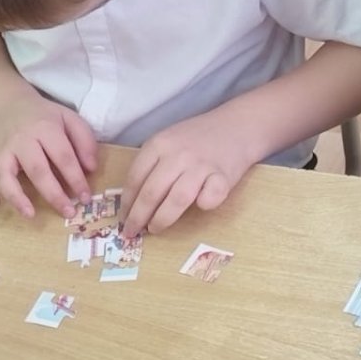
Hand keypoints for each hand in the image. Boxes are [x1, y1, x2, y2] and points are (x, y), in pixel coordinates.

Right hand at [0, 93, 97, 219]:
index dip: (76, 179)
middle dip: (53, 194)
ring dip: (16, 197)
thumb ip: (84, 141)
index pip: (63, 156)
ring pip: (4, 175)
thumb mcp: (70, 119)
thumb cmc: (45, 116)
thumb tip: (91, 168)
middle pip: (36, 169)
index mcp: (45, 129)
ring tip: (29, 214)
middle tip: (68, 212)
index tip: (85, 197)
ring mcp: (3, 150)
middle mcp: (22, 141)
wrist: (10, 103)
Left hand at [121, 112, 252, 236]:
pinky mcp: (223, 176)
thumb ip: (152, 164)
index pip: (135, 178)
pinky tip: (199, 206)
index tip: (123, 217)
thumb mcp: (168, 141)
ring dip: (162, 219)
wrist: (237, 127)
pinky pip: (210, 198)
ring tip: (154, 228)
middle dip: (138, 217)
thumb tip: (132, 202)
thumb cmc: (197, 139)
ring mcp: (201, 166)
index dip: (127, 202)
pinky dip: (204, 205)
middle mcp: (178, 155)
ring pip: (177, 200)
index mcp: (159, 144)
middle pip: (151, 192)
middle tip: (132, 232)